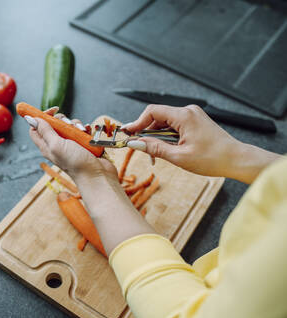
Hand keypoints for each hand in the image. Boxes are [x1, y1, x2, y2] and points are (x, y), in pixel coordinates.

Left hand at [25, 108, 116, 180]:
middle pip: (54, 124)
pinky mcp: (81, 144)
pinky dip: (85, 129)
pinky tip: (87, 133)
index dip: (41, 117)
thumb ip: (45, 131)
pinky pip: (81, 130)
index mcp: (46, 146)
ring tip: (81, 132)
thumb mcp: (56, 145)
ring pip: (69, 126)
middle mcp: (56, 144)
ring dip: (76, 125)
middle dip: (62, 120)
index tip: (52, 111)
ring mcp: (69, 144)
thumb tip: (31, 118)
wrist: (96, 175)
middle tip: (68, 125)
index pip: (36, 127)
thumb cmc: (75, 163)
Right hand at [124, 104, 279, 183]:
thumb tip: (135, 143)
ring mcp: (192, 115)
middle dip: (146, 132)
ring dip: (156, 136)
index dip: (137, 122)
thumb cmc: (212, 159)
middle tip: (140, 148)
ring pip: (165, 122)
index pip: (152, 112)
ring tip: (155, 154)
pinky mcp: (195, 121)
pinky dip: (166, 136)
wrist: (236, 160)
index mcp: (184, 116)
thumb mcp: (178, 157)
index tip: (127, 133)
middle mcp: (188, 111)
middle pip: (157, 116)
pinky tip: (166, 149)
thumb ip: (154, 148)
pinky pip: (174, 125)